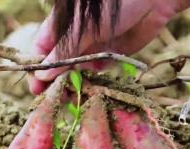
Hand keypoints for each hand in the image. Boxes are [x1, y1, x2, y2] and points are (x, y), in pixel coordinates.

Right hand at [28, 0, 189, 93]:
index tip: (35, 88)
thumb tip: (41, 75)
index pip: (41, 50)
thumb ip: (63, 54)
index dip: (37, 69)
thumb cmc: (114, 5)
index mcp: (62, 26)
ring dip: (74, 84)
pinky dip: (93, 80)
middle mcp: (74, 38)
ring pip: (76, 71)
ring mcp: (91, 47)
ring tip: (74, 95)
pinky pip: (96, 72)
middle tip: (56, 98)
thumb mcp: (83, 31)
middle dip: (56, 81)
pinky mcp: (109, 54)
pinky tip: (93, 86)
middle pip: (58, 64)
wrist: (154, 0)